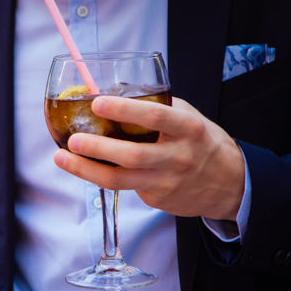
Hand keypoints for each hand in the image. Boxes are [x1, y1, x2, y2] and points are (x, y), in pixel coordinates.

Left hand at [54, 96, 245, 220]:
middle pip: (132, 155)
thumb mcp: (190, 118)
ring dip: (86, 170)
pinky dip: (99, 177)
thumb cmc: (202, 143)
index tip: (98, 102)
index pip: (155, 117)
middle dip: (98, 148)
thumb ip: (159, 106)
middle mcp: (178, 157)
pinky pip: (124, 187)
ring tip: (62, 158)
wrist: (229, 185)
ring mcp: (166, 182)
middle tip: (72, 140)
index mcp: (188, 129)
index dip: (124, 110)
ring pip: (120, 180)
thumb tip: (114, 90)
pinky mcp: (156, 199)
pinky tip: (82, 167)